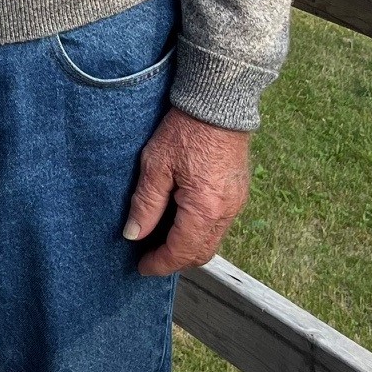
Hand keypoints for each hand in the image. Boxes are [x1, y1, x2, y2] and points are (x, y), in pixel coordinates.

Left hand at [122, 107, 251, 276]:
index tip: (141, 267)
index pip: (181, 252)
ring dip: (188, 248)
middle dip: (175, 260)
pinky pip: (220, 225)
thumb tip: (133, 235)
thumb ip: (146, 203)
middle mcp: (225, 213)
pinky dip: (200, 232)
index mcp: (204, 210)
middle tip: (150, 257)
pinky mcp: (238, 194)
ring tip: (162, 239)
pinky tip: (182, 221)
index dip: (159, 264)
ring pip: (212, 241)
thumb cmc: (185, 131)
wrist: (218, 104)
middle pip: (200, 253)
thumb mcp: (156, 165)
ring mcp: (236, 205)